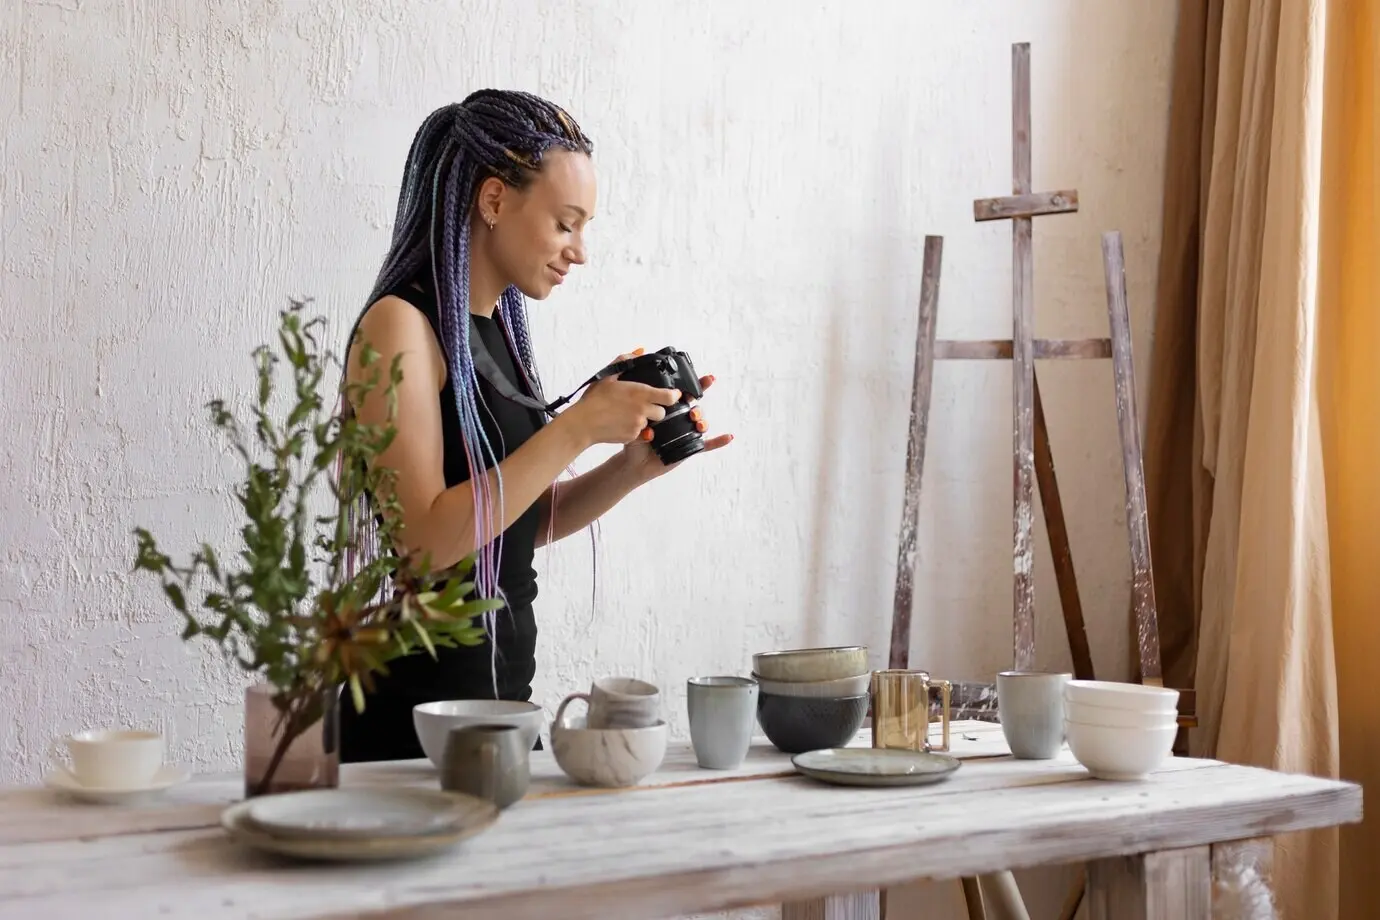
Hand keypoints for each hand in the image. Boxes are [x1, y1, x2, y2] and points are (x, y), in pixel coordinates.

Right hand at [564, 353, 681, 447]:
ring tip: (627, 414)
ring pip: (650, 423)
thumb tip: (639, 352)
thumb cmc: (593, 400)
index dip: (673, 395)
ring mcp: (638, 425)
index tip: (672, 394)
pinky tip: (621, 423)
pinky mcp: (633, 437)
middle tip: (643, 405)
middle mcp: (642, 410)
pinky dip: (634, 429)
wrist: (583, 423)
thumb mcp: (607, 376)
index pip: (669, 397)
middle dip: (656, 409)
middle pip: (662, 412)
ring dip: (644, 419)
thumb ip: (625, 361)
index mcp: (640, 393)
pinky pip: (640, 433)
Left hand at [613, 350, 732, 484]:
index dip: (698, 386)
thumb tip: (642, 405)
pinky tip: (728, 437)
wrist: (634, 462)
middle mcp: (680, 420)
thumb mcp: (634, 422)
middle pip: (696, 408)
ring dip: (703, 421)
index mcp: (670, 410)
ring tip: (697, 422)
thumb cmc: (634, 440)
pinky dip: (718, 441)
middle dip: (697, 407)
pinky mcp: (690, 448)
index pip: (685, 395)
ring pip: (701, 424)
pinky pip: (707, 445)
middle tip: (691, 410)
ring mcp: (687, 433)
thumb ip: (638, 412)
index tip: (708, 379)